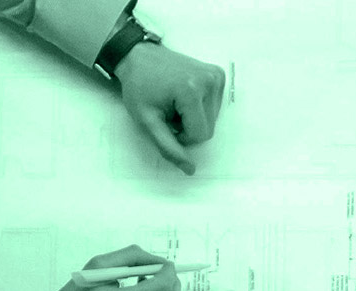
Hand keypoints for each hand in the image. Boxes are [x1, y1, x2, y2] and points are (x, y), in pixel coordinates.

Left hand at [115, 43, 225, 174]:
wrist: (138, 56)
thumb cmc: (139, 87)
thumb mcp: (147, 121)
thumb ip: (168, 147)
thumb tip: (190, 169)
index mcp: (191, 90)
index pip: (200, 135)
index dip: (182, 136)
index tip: (166, 121)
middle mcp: (209, 80)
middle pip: (208, 129)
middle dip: (189, 127)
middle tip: (170, 111)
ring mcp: (215, 76)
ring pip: (213, 120)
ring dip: (194, 118)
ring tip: (176, 102)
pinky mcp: (217, 75)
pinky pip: (215, 107)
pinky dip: (200, 107)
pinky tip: (185, 95)